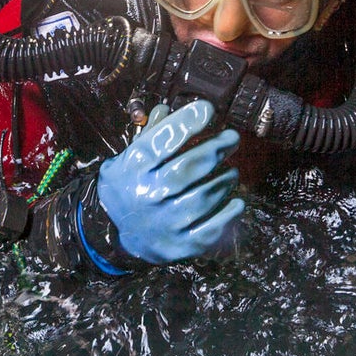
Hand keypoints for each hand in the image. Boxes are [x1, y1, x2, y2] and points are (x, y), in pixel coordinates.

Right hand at [97, 101, 243, 263]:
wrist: (119, 234)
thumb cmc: (131, 186)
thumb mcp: (128, 158)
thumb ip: (149, 135)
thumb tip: (168, 109)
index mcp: (132, 169)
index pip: (161, 141)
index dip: (186, 122)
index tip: (208, 110)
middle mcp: (146, 196)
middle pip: (187, 169)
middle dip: (215, 149)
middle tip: (232, 138)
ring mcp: (164, 223)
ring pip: (203, 197)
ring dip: (225, 179)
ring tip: (232, 171)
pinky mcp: (180, 246)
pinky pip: (211, 229)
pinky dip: (228, 213)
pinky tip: (236, 200)